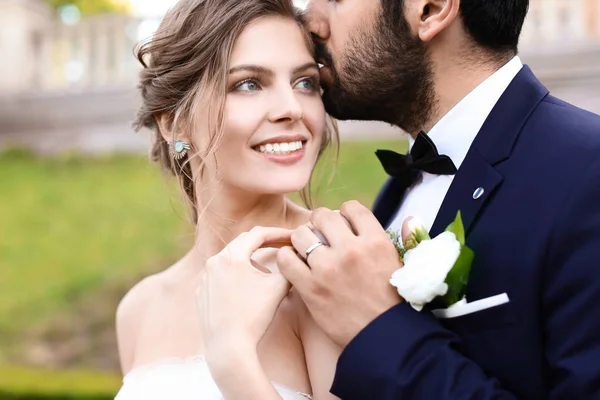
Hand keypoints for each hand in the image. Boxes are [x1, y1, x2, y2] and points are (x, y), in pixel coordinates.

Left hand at [196, 227, 291, 366]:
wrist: (229, 347)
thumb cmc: (255, 316)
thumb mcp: (279, 287)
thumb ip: (290, 265)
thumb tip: (296, 255)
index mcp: (232, 256)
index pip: (259, 234)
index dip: (279, 233)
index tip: (293, 237)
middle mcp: (214, 261)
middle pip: (243, 243)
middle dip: (264, 243)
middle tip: (282, 246)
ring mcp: (204, 277)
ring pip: (231, 259)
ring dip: (249, 261)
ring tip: (265, 274)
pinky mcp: (200, 292)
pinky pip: (220, 276)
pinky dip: (235, 276)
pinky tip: (246, 289)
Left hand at [277, 201, 402, 346]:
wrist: (382, 339)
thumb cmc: (395, 303)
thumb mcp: (405, 267)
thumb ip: (407, 239)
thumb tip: (409, 219)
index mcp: (376, 242)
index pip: (352, 208)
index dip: (345, 214)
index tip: (343, 225)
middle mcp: (351, 250)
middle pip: (323, 215)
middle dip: (320, 222)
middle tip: (321, 235)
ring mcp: (328, 268)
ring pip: (301, 234)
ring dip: (302, 239)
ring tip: (308, 250)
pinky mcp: (310, 287)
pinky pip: (286, 258)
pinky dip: (287, 258)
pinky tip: (296, 264)